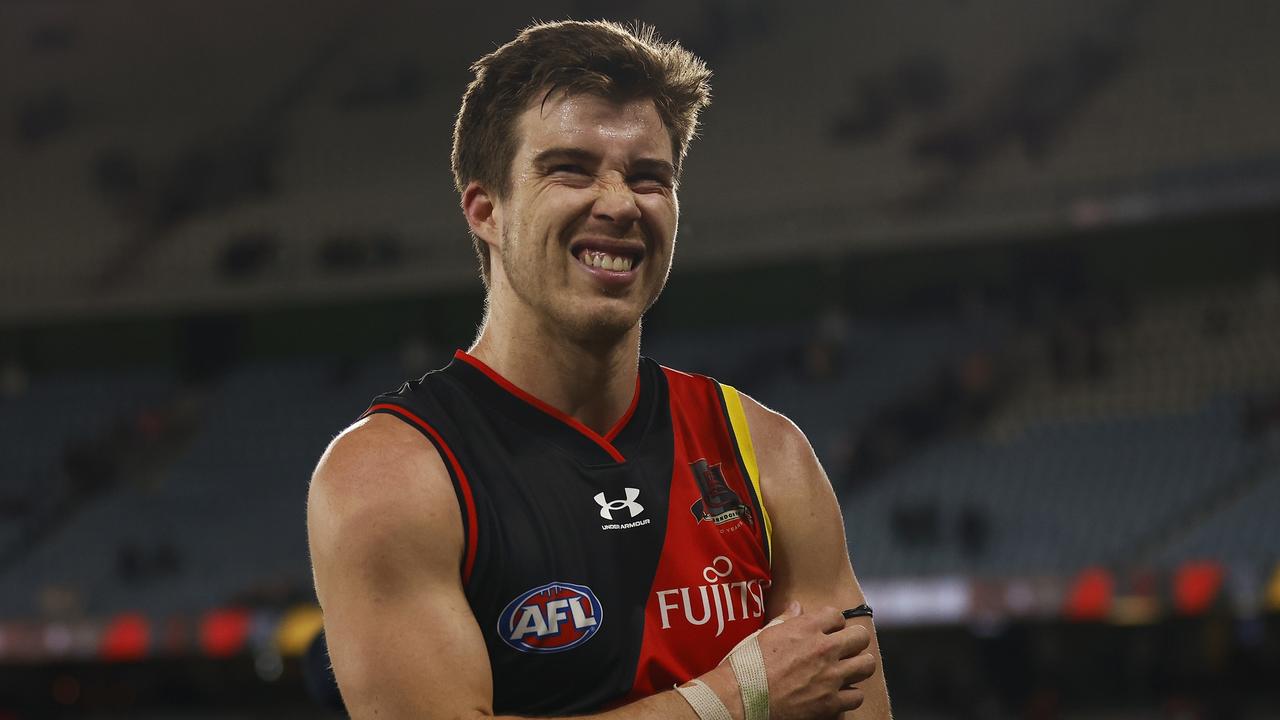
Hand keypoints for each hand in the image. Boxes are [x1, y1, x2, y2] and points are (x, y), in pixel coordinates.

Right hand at [755, 602, 876, 718]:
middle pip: (861, 636)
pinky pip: (857, 696)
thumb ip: (787, 619)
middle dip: (853, 641)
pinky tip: (838, 693)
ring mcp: (830, 677)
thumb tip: (797, 607)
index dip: (832, 623)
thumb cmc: (749, 663)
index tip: (826, 631)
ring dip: (858, 666)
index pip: (837, 615)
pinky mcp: (831, 703)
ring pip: (867, 665)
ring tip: (847, 670)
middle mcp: (824, 649)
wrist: (741, 697)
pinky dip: (849, 695)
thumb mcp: (765, 633)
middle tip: (844, 649)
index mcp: (807, 628)